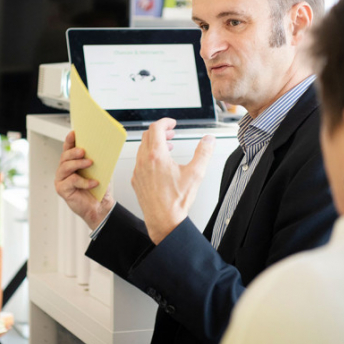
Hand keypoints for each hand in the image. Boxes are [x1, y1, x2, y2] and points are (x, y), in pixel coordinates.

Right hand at [54, 131, 115, 229]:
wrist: (100, 206)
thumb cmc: (98, 188)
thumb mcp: (99, 171)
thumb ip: (96, 160)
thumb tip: (100, 148)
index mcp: (72, 162)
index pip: (68, 148)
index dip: (69, 140)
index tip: (74, 133)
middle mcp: (64, 170)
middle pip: (65, 157)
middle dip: (73, 152)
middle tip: (83, 151)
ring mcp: (61, 180)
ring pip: (65, 167)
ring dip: (78, 164)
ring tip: (90, 163)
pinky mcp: (62, 190)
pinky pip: (71, 181)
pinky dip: (84, 181)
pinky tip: (94, 183)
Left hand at [131, 118, 215, 243]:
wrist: (164, 221)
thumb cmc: (176, 201)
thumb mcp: (195, 174)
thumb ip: (203, 153)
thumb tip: (208, 140)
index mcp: (157, 156)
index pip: (156, 128)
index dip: (165, 122)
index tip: (172, 123)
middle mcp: (144, 162)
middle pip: (147, 136)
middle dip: (160, 131)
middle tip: (171, 133)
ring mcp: (138, 171)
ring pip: (142, 148)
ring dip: (154, 144)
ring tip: (167, 148)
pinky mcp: (136, 181)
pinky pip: (139, 162)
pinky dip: (148, 157)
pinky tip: (159, 165)